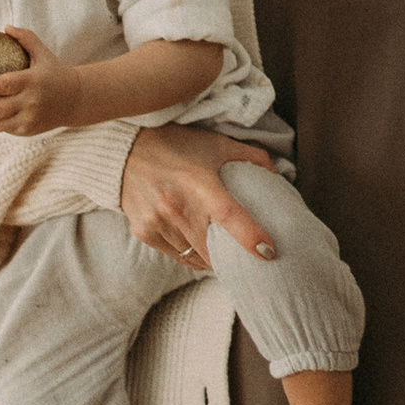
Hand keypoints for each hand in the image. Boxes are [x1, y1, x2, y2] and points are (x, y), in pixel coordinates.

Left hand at [0, 29, 82, 138]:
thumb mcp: (44, 53)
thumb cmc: (55, 73)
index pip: (5, 84)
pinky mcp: (28, 129)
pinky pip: (5, 129)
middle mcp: (31, 101)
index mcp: (32, 81)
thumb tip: (5, 27)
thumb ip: (26, 39)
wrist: (76, 99)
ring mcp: (30, 117)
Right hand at [118, 123, 281, 267]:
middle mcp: (176, 206)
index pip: (230, 216)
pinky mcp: (143, 231)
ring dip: (210, 259)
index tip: (270, 253)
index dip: (251, 237)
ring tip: (224, 256)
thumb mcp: (216, 143)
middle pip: (212, 248)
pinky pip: (175, 255)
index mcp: (199, 184)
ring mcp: (157, 222)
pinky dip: (190, 255)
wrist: (124, 150)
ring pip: (194, 256)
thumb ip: (251, 156)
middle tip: (248, 261)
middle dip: (231, 258)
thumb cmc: (176, 145)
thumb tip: (279, 173)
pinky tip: (200, 250)